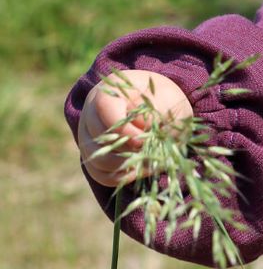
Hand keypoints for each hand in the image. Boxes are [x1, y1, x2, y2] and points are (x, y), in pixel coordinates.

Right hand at [78, 69, 192, 186]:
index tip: (143, 140)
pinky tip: (138, 171)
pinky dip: (119, 177)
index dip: (124, 130)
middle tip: (149, 152)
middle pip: (98, 137)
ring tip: (146, 163)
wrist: (158, 109)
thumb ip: (159, 111)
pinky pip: (98, 173)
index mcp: (109, 92)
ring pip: (96, 158)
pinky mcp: (93, 154)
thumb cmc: (163, 102)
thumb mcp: (169, 100)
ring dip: (123, 166)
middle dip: (127, 150)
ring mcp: (88, 134)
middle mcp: (91, 111)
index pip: (104, 108)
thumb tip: (144, 130)